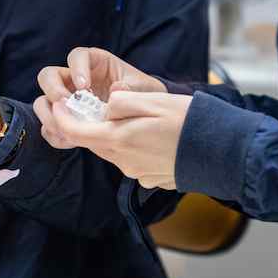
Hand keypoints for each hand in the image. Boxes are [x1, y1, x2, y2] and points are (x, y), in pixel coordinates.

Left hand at [33, 91, 190, 188]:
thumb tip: (105, 108)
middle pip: (92, 141)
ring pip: (111, 150)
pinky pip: (129, 158)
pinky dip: (130, 145)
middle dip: (84, 124)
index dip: (61, 116)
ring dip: (111, 134)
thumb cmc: (186, 121)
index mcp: (118, 138)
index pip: (75, 131)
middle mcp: (122, 160)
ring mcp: (135, 171)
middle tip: (88, 105)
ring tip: (127, 117)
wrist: (218, 152)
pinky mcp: (148, 177)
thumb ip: (121, 102)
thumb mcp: (152, 100)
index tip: (59, 103)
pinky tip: (150, 136)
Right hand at [34, 47, 166, 149]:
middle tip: (67, 106)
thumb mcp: (144, 88)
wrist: (144, 116)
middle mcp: (75, 79)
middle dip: (53, 90)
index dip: (76, 68)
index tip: (84, 86)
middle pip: (48, 75)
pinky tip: (71, 141)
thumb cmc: (142, 94)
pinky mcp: (66, 120)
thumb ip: (133, 87)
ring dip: (49, 115)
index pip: (77, 56)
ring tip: (66, 127)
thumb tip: (117, 89)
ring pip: (42, 101)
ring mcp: (67, 100)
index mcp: (95, 63)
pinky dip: (55, 134)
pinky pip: (49, 126)